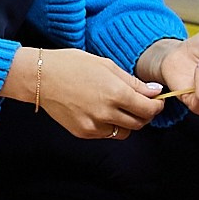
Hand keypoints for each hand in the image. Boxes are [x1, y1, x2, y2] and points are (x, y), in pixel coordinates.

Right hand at [23, 48, 167, 139]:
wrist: (41, 77)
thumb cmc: (73, 65)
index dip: (157, 106)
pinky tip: (101, 111)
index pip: (149, 109)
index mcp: (116, 93)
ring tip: (119, 108)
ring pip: (124, 132)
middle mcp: (107, 113)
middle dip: (145, 114)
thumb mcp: (107, 66)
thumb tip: (155, 92)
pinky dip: (110, 125)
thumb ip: (133, 82)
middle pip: (140, 123)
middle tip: (141, 104)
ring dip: (128, 122)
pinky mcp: (83, 132)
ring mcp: (94, 126)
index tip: (157, 101)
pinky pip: (106, 134)